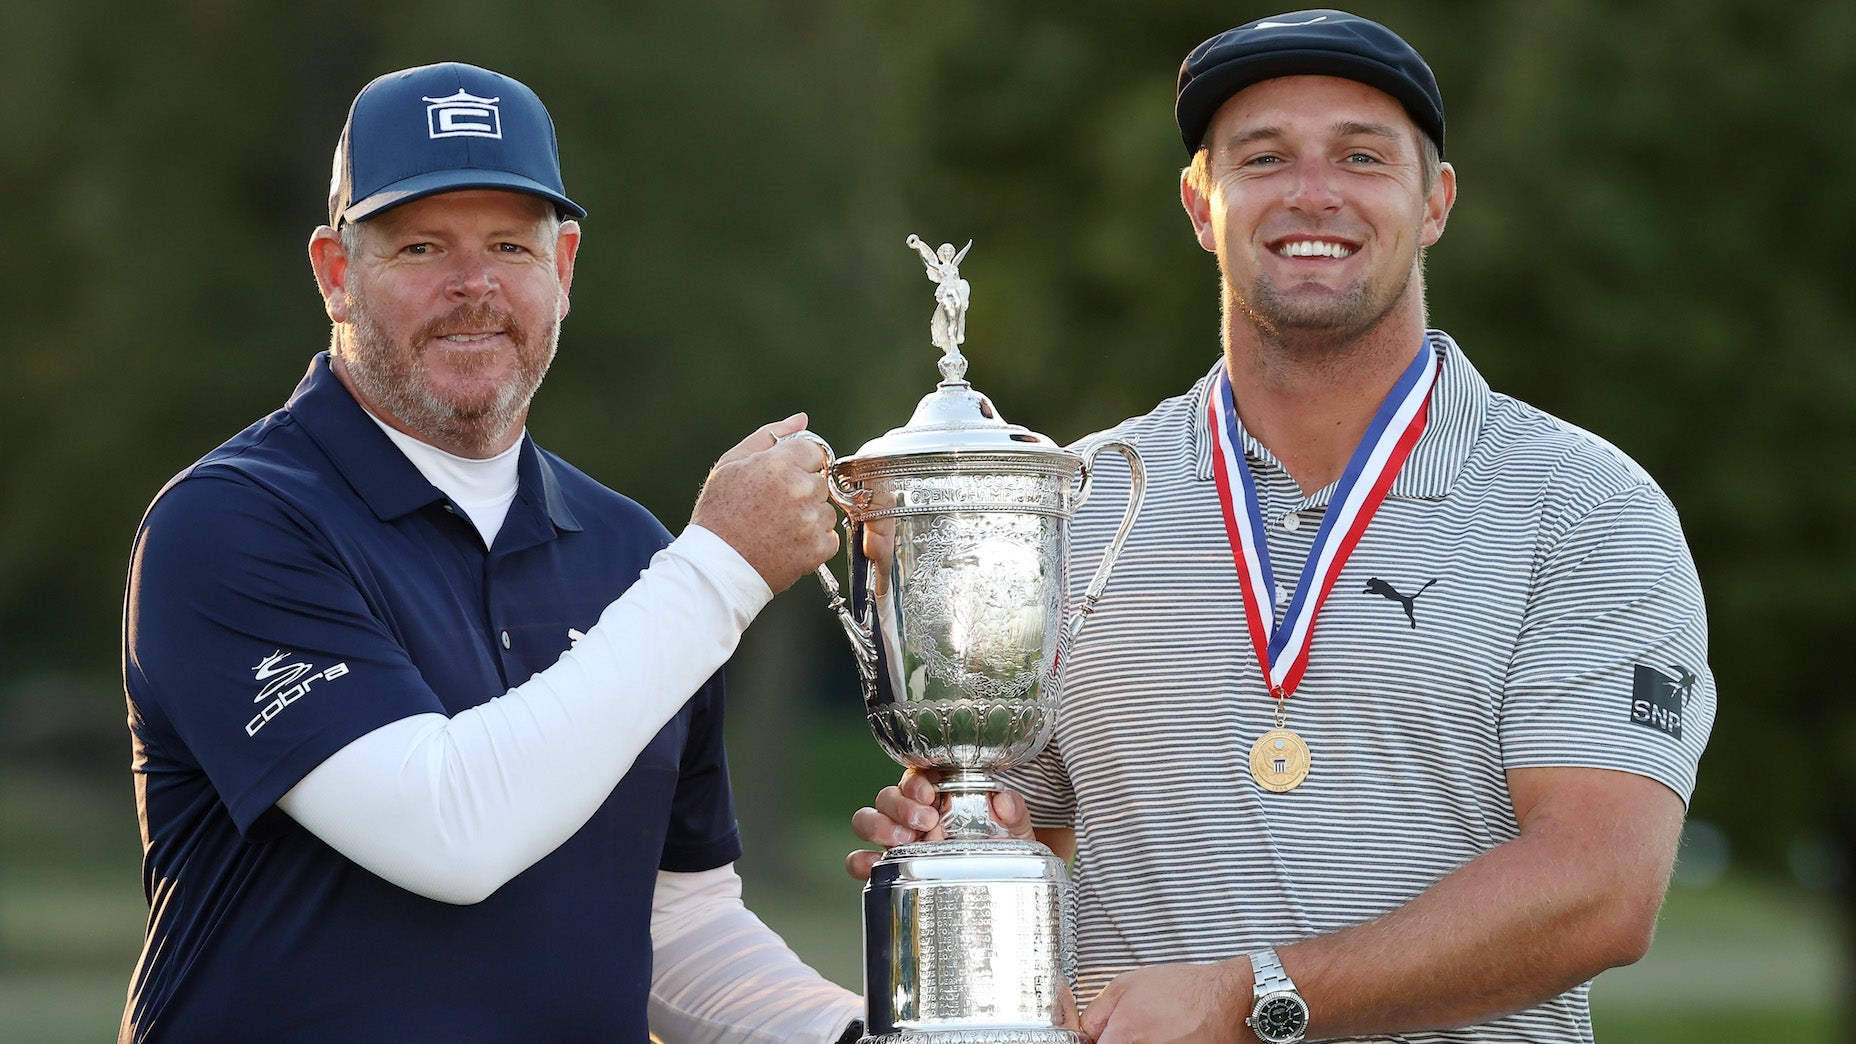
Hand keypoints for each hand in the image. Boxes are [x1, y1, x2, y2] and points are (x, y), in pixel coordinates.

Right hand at [690, 413, 840, 593]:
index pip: (813, 451)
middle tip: (773, 508)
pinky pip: (828, 537)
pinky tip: (786, 544)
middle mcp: (801, 488)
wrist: (716, 566)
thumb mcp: (731, 464)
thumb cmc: (718, 514)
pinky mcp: (818, 548)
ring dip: (809, 517)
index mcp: (780, 463)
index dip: (797, 465)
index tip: (780, 481)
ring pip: (825, 510)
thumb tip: (801, 420)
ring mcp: (812, 519)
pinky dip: (812, 542)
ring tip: (777, 528)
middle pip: (820, 481)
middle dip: (802, 492)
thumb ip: (768, 437)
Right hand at [844, 768, 1034, 879]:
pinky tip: (875, 865)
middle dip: (900, 804)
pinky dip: (861, 860)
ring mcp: (896, 839)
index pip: (915, 774)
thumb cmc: (1002, 850)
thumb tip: (1004, 800)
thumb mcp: (1015, 830)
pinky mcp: (886, 867)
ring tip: (905, 840)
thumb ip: (1014, 811)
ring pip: (868, 819)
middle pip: (887, 795)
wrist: (1000, 887)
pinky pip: (860, 859)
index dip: (916, 780)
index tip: (930, 793)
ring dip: (879, 826)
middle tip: (925, 821)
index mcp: (938, 794)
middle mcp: (912, 813)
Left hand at [1082, 960, 1252, 1043]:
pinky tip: (1164, 1035)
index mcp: (1122, 1036)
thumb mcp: (1126, 985)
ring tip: (1151, 1030)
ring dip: (1135, 1042)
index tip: (1095, 1035)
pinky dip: (1156, 1043)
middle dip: (1113, 1040)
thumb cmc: (1184, 990)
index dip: (1091, 1040)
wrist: (1224, 1000)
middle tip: (1127, 1029)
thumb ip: (1095, 1013)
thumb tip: (1082, 1031)